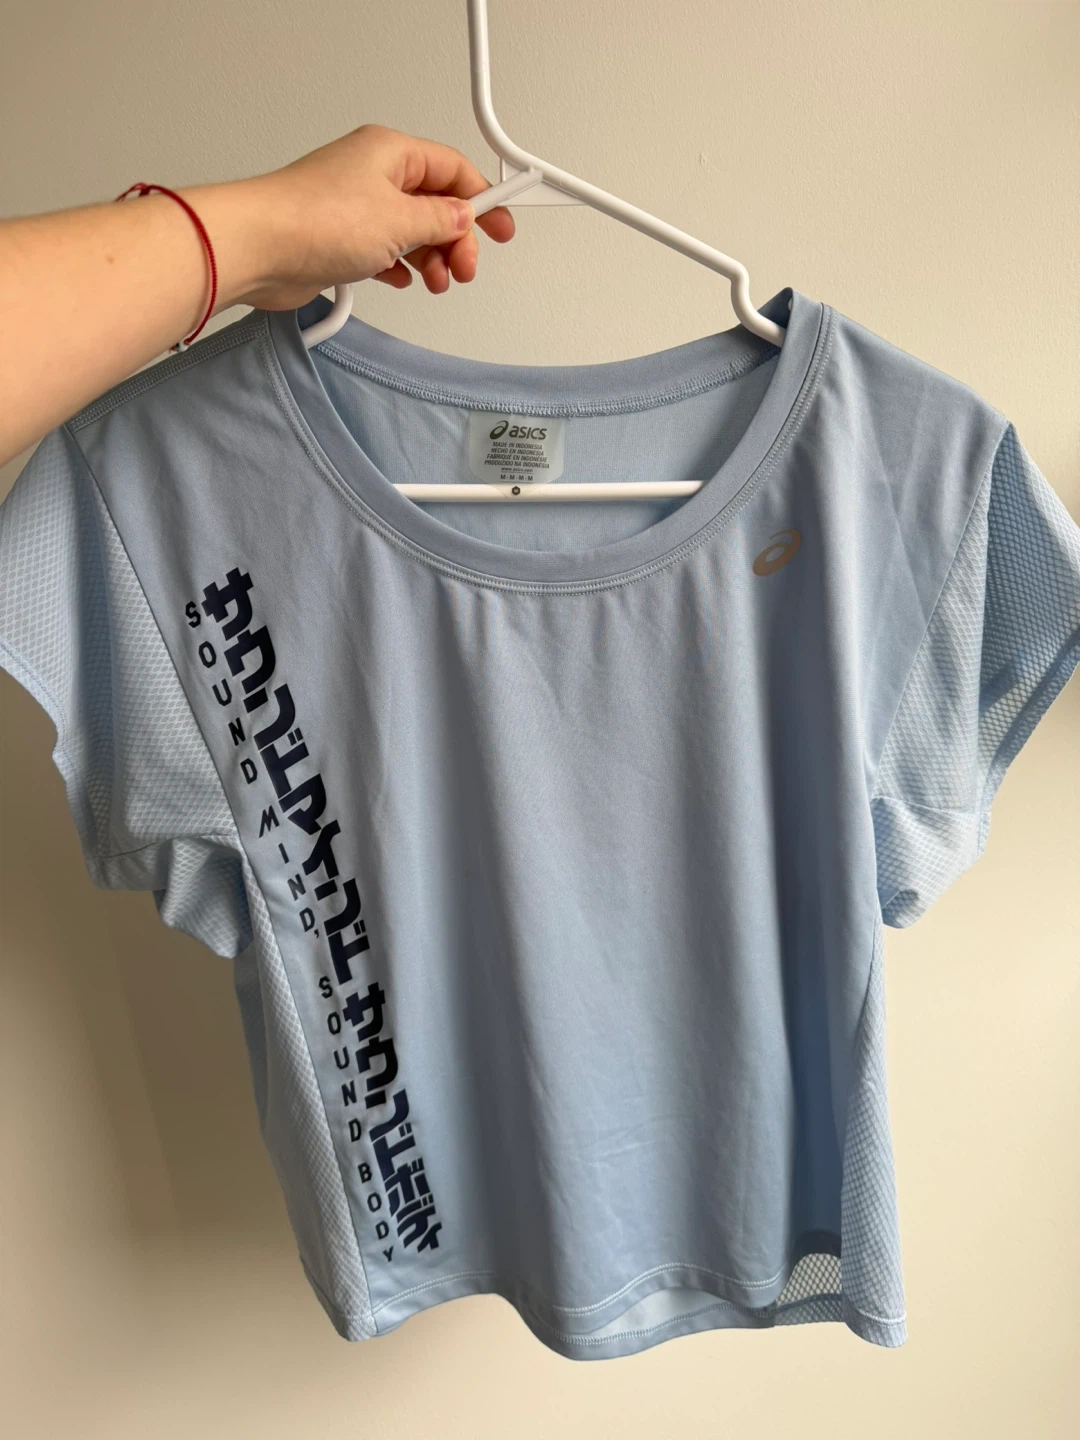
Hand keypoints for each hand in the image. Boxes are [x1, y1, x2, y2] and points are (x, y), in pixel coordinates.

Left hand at [233, 123, 515, 310]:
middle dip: (455, 239)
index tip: (502, 228)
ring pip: (410, 230)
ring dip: (429, 258)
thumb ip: (440, 221)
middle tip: (464, 269)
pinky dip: (399, 265)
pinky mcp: (338, 238)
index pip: (453, 170)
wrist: (260, 248)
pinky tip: (403, 278)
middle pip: (434, 204)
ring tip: (436, 281)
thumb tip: (462, 218)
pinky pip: (383, 249)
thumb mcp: (400, 221)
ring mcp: (354, 206)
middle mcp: (373, 173)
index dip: (483, 199)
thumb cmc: (317, 220)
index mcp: (391, 152)